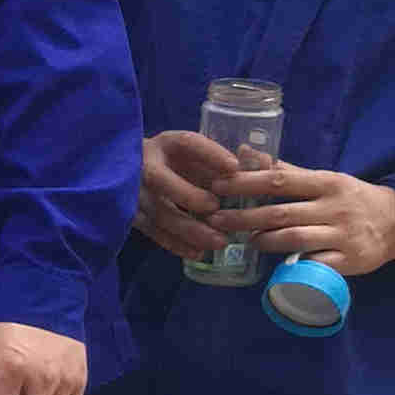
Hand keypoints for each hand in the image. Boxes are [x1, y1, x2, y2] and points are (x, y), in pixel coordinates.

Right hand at [135, 130, 238, 259]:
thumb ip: (222, 161)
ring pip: (158, 212)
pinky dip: (175, 244)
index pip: (186, 142)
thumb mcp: (194, 156)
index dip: (209, 153)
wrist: (131, 174)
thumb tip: (263, 162)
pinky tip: (197, 252)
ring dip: (188, 228)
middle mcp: (145, 164)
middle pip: (161, 180)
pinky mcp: (131, 214)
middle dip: (189, 196)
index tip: (234, 166)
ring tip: (219, 241)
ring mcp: (133, 192)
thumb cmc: (175, 164)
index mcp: (166, 144)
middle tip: (216, 209)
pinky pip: (153, 231)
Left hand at [233, 161, 394, 275]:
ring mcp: (342, 235)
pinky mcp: (348, 261)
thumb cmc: (351, 200)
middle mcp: (334, 207)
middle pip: (281, 212)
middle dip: (244, 216)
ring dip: (264, 240)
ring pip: (294, 238)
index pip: (279, 181)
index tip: (218, 185)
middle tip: (216, 219)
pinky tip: (274, 264)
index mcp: (326, 183)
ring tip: (245, 240)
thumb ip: (285, 171)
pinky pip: (315, 264)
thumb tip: (246, 151)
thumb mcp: (324, 181)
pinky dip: (292, 264)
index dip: (246, 183)